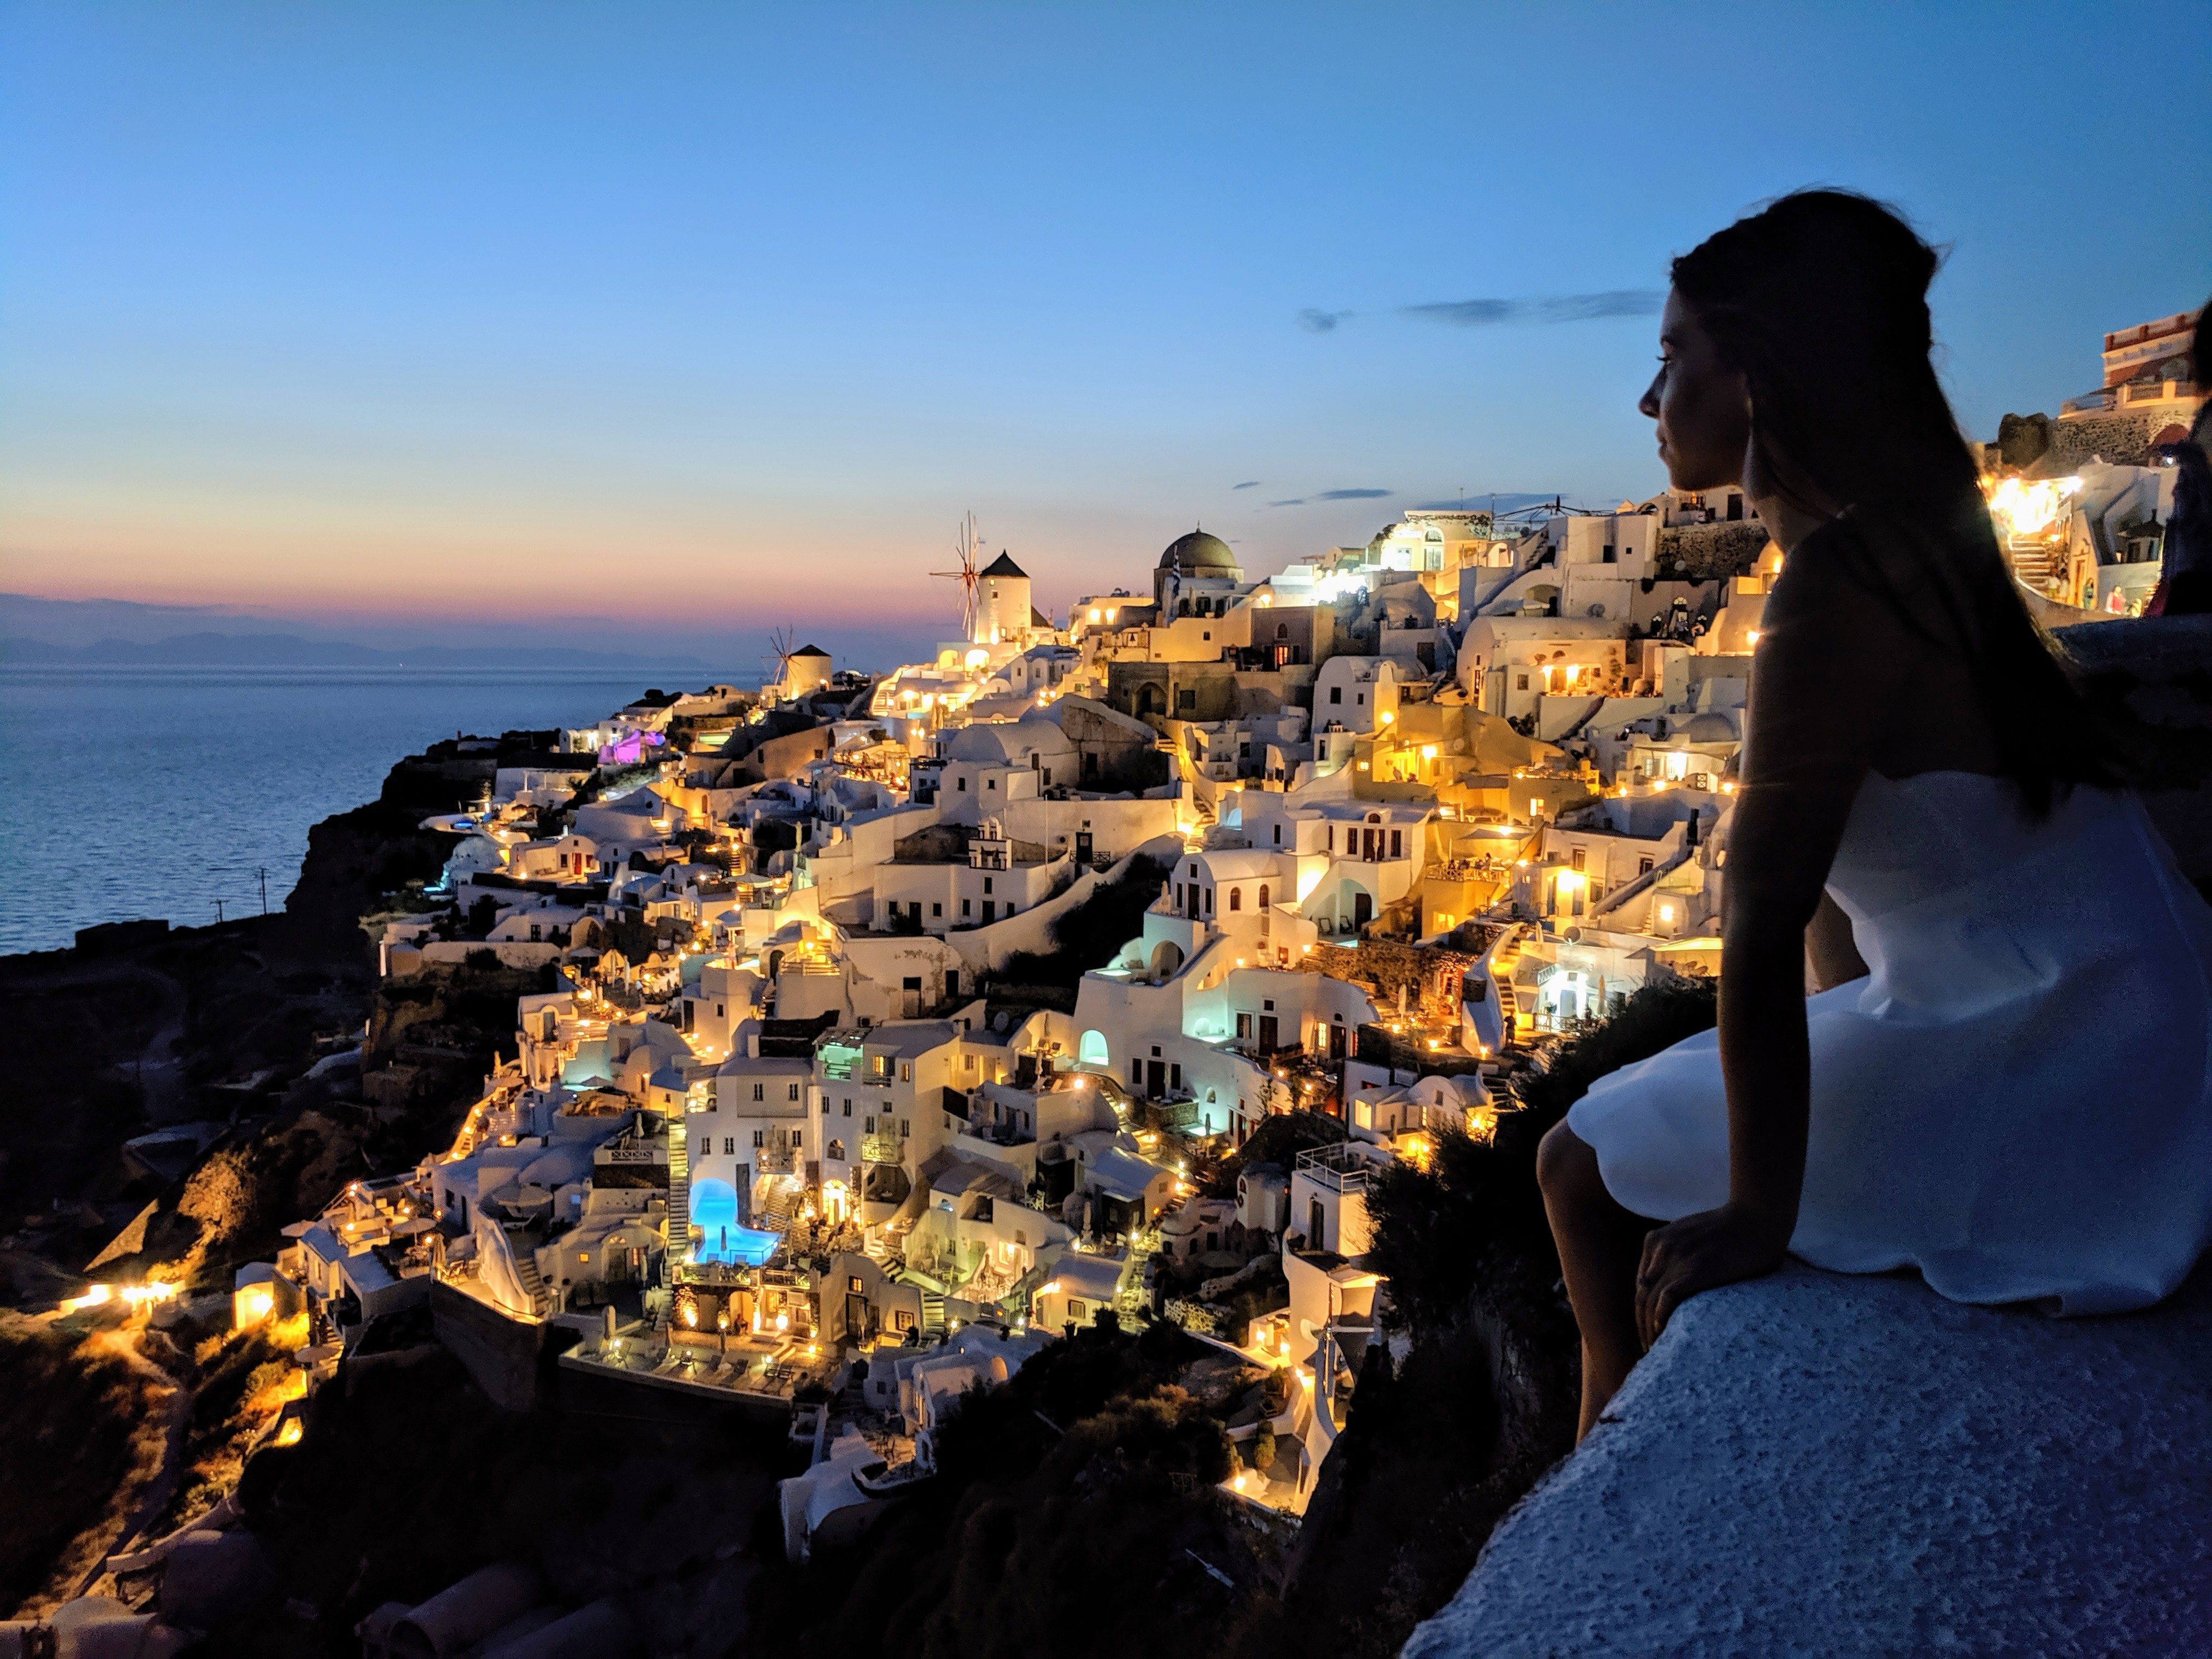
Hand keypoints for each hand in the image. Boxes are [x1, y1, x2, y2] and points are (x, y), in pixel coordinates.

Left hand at [1635, 1202, 1791, 1349]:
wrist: (1757, 1218)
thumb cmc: (1732, 1232)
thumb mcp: (1692, 1238)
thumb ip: (1678, 1256)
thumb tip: (1675, 1288)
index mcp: (1656, 1241)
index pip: (1641, 1285)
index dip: (1642, 1311)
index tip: (1648, 1331)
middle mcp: (1659, 1248)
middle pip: (1641, 1296)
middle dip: (1642, 1325)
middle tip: (1648, 1349)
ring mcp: (1674, 1258)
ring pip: (1649, 1302)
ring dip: (1649, 1329)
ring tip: (1656, 1351)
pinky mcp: (1692, 1270)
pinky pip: (1665, 1300)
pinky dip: (1660, 1320)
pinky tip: (1663, 1335)